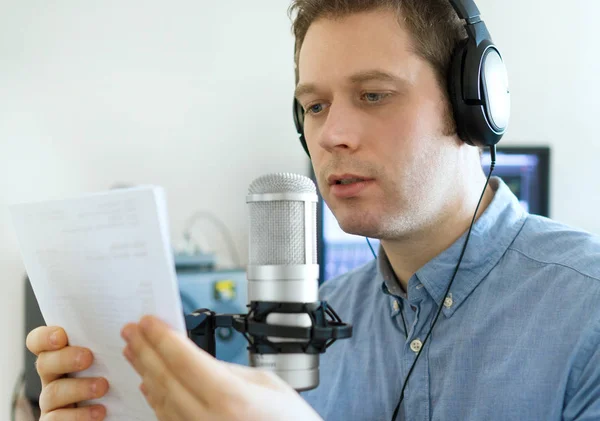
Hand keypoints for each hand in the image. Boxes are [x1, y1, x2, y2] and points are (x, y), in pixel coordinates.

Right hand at [26, 326, 108, 419]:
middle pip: (44, 363)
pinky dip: (78, 415)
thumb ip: (107, 343)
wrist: (117, 410)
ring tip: (103, 386)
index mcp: (61, 356)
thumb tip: (129, 324)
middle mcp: (52, 377)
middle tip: (88, 357)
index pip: (38, 341)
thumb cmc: (115, 378)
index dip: (44, 337)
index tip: (61, 336)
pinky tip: (100, 411)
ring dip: (78, 388)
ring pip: (52, 392)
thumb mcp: (109, 359)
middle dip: (65, 358)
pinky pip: (57, 419)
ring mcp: (51, 402)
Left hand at [121, 316, 323, 420]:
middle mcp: (209, 420)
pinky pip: (167, 419)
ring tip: (134, 350)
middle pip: (165, 378)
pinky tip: (149, 384)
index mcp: (232, 399)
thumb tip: (197, 358)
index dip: (162, 337)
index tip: (148, 321)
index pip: (184, 360)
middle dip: (145, 350)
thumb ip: (228, 369)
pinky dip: (155, 398)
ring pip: (160, 400)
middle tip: (131, 330)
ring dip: (145, 371)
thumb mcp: (267, 383)